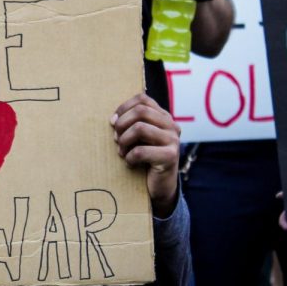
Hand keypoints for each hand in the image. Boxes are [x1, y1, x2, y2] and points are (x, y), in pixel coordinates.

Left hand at [111, 93, 180, 217]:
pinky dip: (129, 158)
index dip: (124, 108)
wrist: (160, 187)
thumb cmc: (144, 159)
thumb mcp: (137, 138)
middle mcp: (171, 125)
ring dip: (124, 141)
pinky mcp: (170, 156)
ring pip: (139, 128)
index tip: (113, 122)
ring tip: (122, 152)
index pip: (142, 99)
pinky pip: (140, 151)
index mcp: (163, 117)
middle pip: (140, 111)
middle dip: (122, 124)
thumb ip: (130, 124)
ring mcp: (173, 140)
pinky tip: (130, 163)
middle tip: (116, 139)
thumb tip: (113, 120)